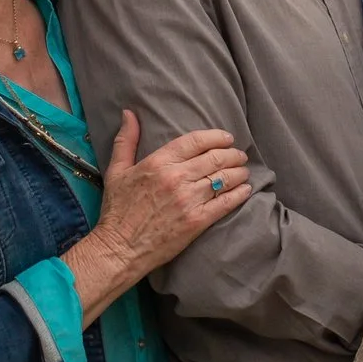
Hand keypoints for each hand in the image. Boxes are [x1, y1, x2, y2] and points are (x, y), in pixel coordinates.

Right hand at [90, 111, 253, 275]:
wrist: (119, 248)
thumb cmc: (117, 210)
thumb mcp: (116, 171)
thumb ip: (126, 140)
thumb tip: (129, 113)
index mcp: (158, 162)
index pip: (196, 141)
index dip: (216, 137)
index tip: (227, 138)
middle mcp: (176, 178)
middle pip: (215, 158)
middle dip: (232, 154)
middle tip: (239, 155)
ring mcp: (188, 200)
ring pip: (224, 178)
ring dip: (239, 172)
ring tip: (244, 171)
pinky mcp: (197, 221)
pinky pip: (225, 203)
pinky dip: (239, 194)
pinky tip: (246, 189)